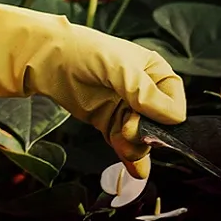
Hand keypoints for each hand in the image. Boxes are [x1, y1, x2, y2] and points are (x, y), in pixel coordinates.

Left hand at [0, 0, 185, 177]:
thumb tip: (171, 117)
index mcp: (154, 72)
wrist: (46, 60)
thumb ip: (142, 91)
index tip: (144, 118)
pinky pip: (125, 145)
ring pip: (143, 139)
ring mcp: (127, 110)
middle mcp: (145, 93)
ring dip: (136, 147)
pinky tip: (133, 168)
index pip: (174, 103)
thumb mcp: (118, 67)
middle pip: (160, 126)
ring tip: (121, 140)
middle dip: (147, 134)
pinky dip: (129, 157)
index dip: (164, 115)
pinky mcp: (109, 123)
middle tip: (126, 128)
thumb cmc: (85, 52)